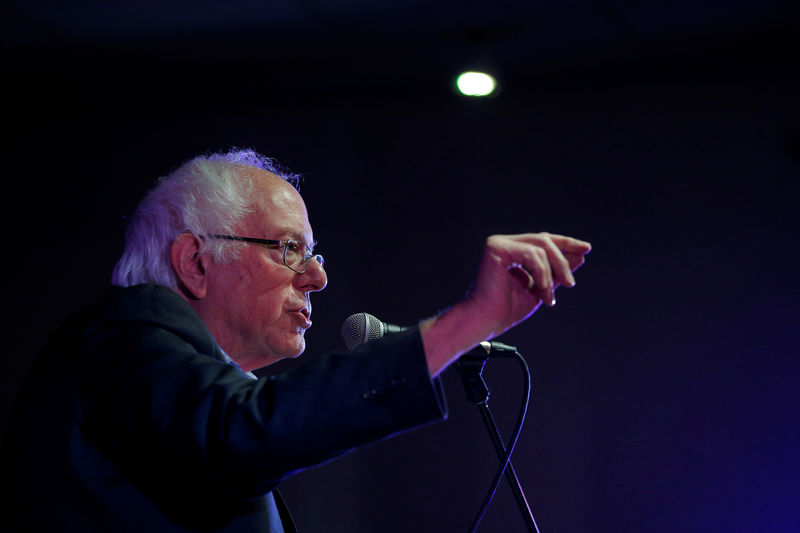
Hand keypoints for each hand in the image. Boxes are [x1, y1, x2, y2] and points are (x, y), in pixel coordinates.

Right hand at [467, 232, 591, 335]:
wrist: (487, 321)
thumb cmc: (507, 309)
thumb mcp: (541, 287)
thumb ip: (557, 271)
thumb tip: (580, 256)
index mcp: (512, 250)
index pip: (544, 240)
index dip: (566, 243)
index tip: (586, 249)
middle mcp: (504, 243)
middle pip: (545, 241)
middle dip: (562, 261)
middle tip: (570, 283)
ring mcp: (499, 243)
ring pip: (540, 247)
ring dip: (551, 273)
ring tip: (549, 296)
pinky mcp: (496, 248)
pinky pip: (530, 254)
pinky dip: (541, 272)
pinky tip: (541, 289)